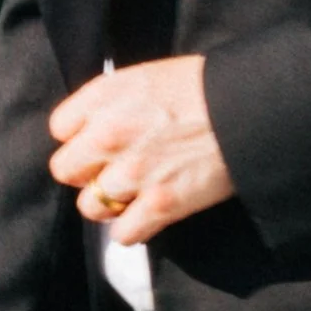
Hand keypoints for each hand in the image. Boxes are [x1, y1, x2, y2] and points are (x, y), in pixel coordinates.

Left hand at [48, 55, 234, 243]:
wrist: (250, 110)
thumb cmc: (207, 87)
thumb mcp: (148, 76)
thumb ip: (114, 100)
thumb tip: (97, 124)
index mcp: (104, 97)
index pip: (60, 129)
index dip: (80, 138)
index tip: (100, 143)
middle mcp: (109, 134)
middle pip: (67, 170)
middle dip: (89, 174)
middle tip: (114, 173)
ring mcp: (132, 173)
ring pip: (91, 207)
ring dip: (110, 206)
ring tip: (133, 198)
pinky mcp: (159, 205)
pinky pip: (123, 234)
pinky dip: (134, 230)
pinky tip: (147, 218)